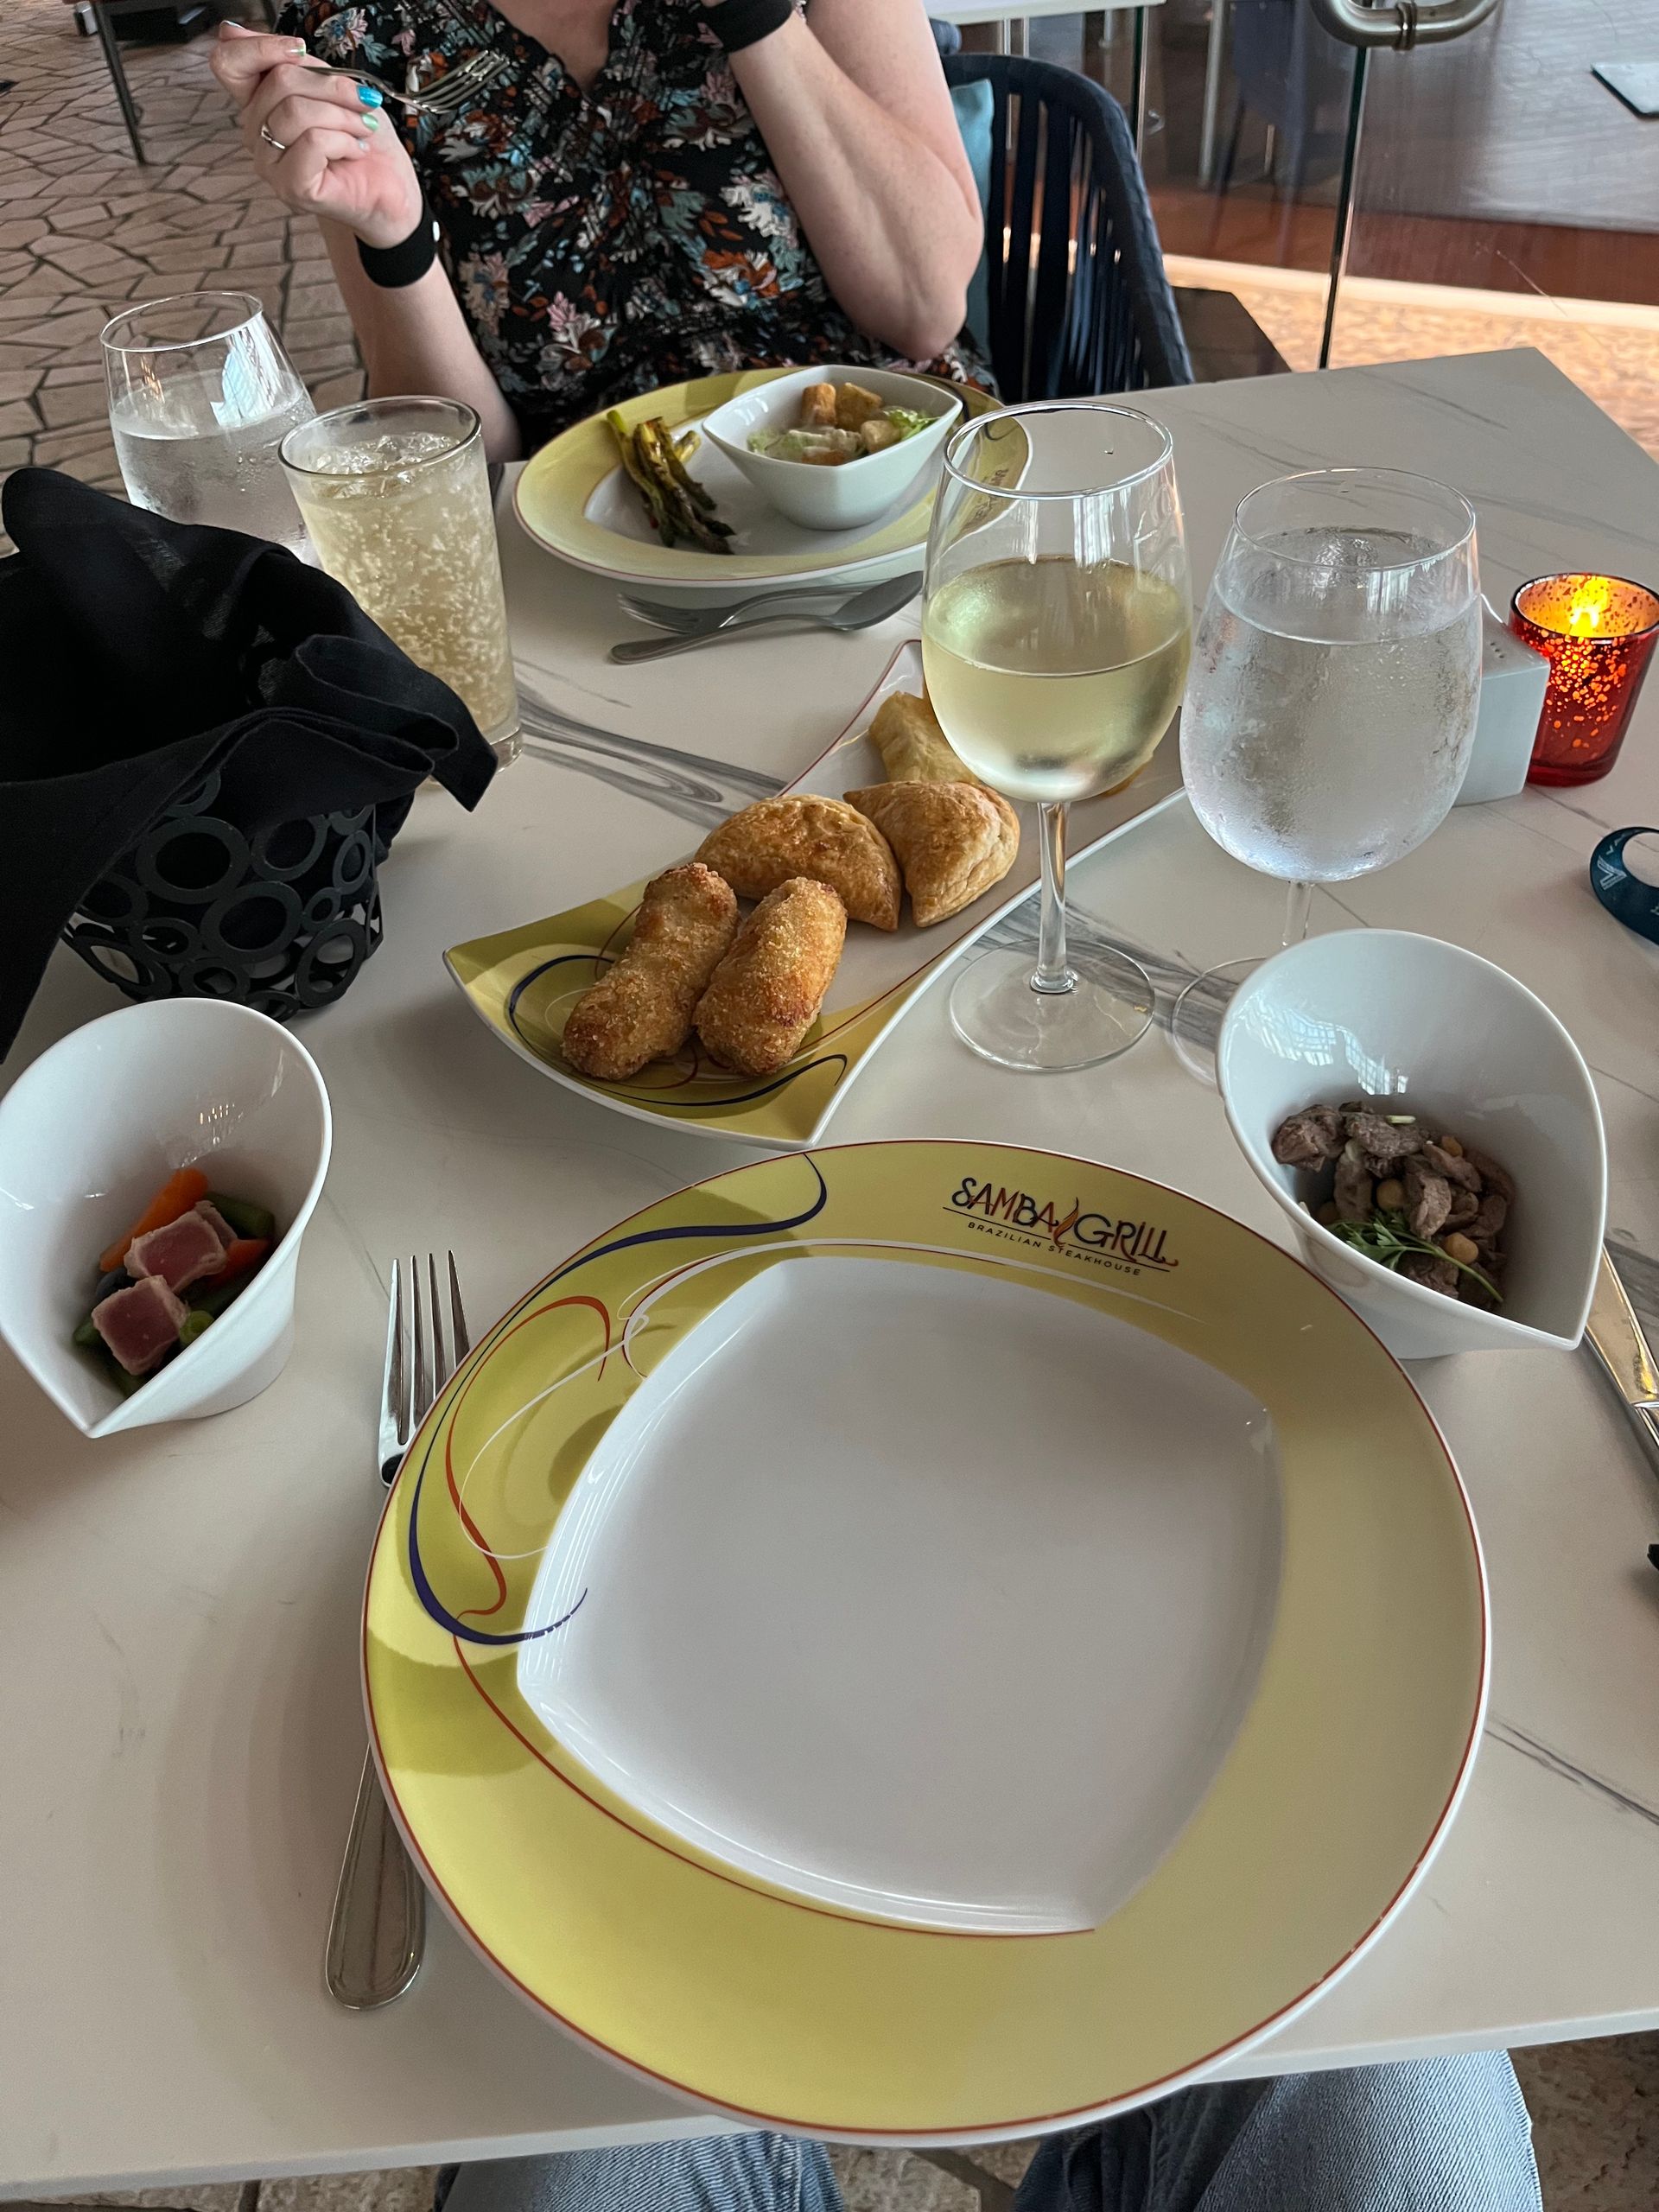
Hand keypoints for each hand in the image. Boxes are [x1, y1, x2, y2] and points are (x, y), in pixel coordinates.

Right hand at [211, 23, 424, 249]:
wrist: (390, 187)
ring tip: (364, 128)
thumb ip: (292, 62)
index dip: (261, 47)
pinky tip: (357, 151)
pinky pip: (314, 141)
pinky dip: (345, 141)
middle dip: (331, 85)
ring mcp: (269, 164)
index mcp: (259, 104)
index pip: (228, 64)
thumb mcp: (329, 85)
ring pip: (296, 111)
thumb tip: (232, 31)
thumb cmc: (360, 136)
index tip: (300, 50)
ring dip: (343, 115)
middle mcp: (255, 134)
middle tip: (363, 101)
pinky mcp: (291, 187)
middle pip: (279, 81)